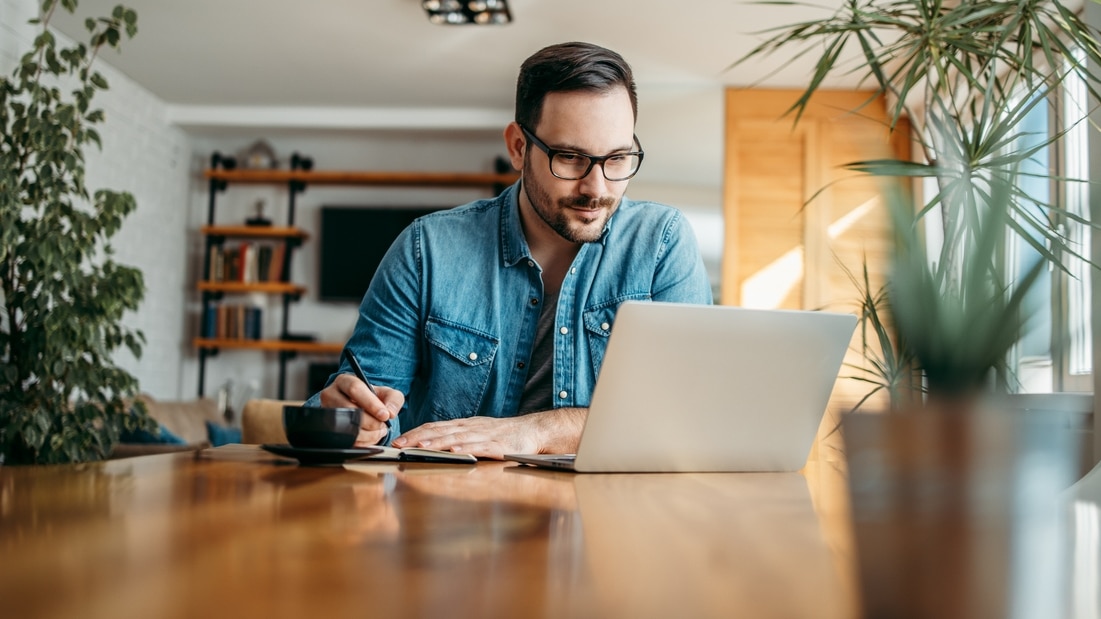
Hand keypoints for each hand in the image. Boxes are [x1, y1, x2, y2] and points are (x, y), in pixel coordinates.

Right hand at [319, 374, 403, 446]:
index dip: (371, 403)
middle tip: (383, 425)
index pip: (355, 389)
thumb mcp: (387, 393)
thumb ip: (394, 399)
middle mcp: (331, 395)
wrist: (362, 409)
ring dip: (368, 434)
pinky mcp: (330, 429)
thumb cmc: (373, 398)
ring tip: (378, 430)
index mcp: (344, 381)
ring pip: (347, 428)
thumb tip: (390, 412)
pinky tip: (371, 436)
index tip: (385, 415)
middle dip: (371, 422)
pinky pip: (346, 440)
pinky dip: (364, 442)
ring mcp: (327, 413)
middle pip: (350, 410)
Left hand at [391, 407, 586, 459]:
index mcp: (464, 425)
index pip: (434, 427)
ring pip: (455, 438)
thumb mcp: (476, 433)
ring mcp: (483, 435)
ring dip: (435, 443)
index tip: (398, 440)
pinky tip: (453, 451)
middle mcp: (470, 427)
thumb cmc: (504, 435)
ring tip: (419, 447)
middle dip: (417, 438)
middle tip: (398, 445)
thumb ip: (457, 437)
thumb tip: (433, 444)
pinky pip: (478, 446)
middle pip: (439, 431)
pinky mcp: (497, 445)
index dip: (415, 433)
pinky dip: (465, 448)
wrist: (533, 430)